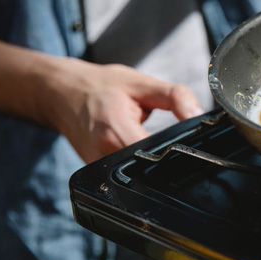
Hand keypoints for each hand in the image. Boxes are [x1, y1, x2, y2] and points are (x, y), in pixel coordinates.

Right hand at [0, 33, 201, 163]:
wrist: (61, 92)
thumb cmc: (101, 86)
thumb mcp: (141, 83)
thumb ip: (175, 98)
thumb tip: (199, 116)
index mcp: (116, 132)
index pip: (157, 155)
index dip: (178, 152)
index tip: (191, 145)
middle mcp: (104, 156)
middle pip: (149, 170)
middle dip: (168, 158)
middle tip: (177, 141)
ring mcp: (97, 169)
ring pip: (139, 176)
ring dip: (153, 162)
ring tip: (158, 143)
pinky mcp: (96, 174)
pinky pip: (126, 176)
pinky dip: (139, 164)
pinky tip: (144, 151)